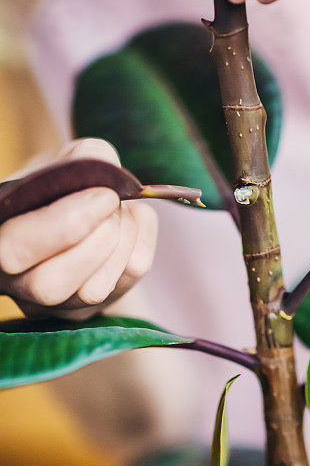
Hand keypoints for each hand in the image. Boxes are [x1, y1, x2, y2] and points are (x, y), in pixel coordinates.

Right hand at [0, 139, 157, 320]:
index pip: (13, 249)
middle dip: (94, 241)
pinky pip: (126, 280)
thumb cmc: (64, 186)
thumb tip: (104, 169)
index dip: (63, 225)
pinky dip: (140, 240)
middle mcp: (15, 280)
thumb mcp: (66, 161)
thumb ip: (82, 158)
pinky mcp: (90, 308)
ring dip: (121, 239)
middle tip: (112, 202)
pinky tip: (130, 222)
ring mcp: (53, 302)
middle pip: (48, 285)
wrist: (87, 212)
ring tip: (120, 209)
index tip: (103, 195)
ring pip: (91, 291)